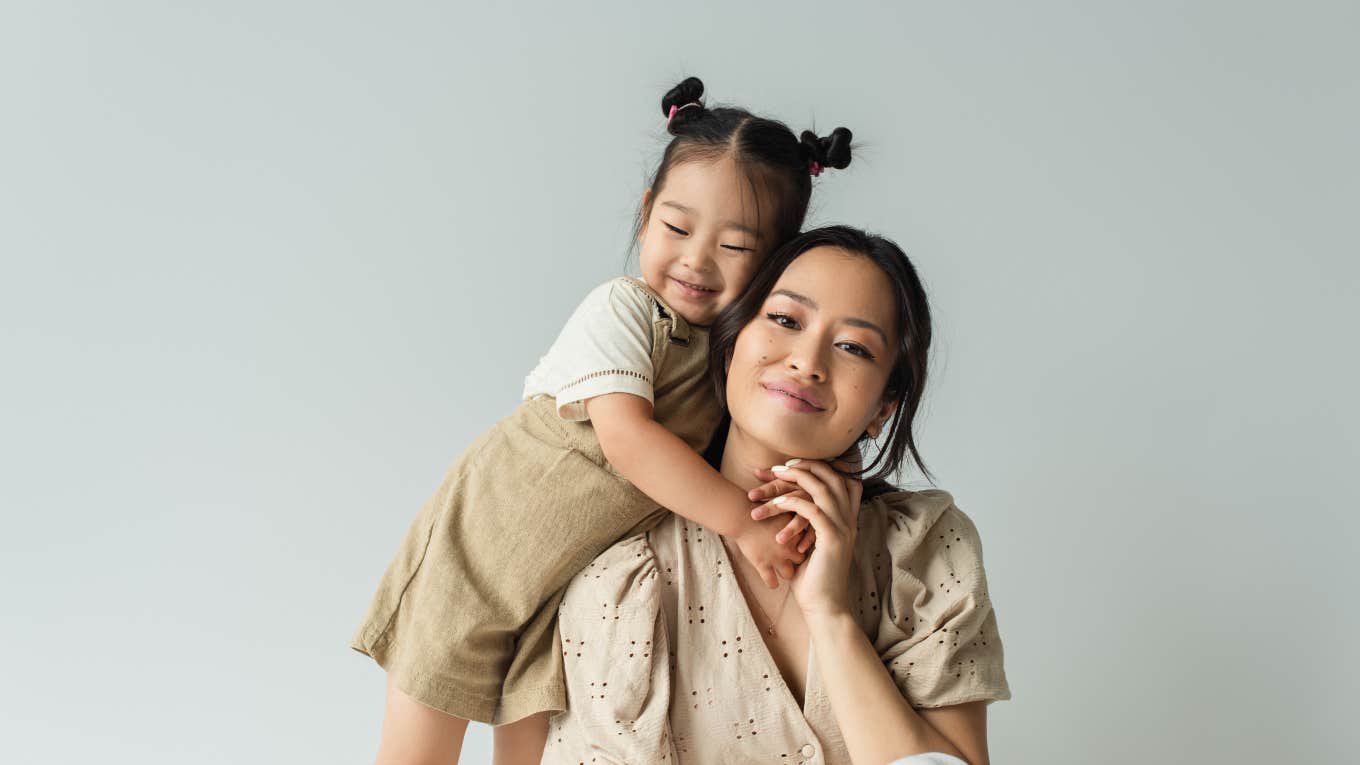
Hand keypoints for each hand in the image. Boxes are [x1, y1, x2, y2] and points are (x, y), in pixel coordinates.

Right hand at [732, 515, 806, 588]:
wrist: (740, 516)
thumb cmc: (760, 509)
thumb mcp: (782, 509)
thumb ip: (793, 517)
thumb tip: (801, 523)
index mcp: (796, 533)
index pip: (808, 544)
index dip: (804, 545)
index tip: (801, 547)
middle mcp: (789, 546)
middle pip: (801, 560)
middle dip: (797, 560)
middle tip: (792, 559)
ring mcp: (776, 557)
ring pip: (789, 574)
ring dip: (786, 572)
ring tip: (782, 570)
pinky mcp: (762, 564)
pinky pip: (772, 582)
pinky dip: (772, 583)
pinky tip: (772, 581)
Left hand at [749, 459, 863, 617]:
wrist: (825, 606)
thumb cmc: (813, 579)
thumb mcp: (812, 546)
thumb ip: (809, 527)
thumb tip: (790, 511)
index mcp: (847, 519)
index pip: (842, 478)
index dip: (819, 467)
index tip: (792, 465)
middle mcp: (849, 519)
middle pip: (834, 476)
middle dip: (806, 466)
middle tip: (779, 466)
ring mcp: (844, 528)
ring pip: (823, 489)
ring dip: (796, 479)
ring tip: (772, 477)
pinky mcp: (832, 539)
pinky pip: (813, 510)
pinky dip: (793, 502)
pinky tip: (776, 503)